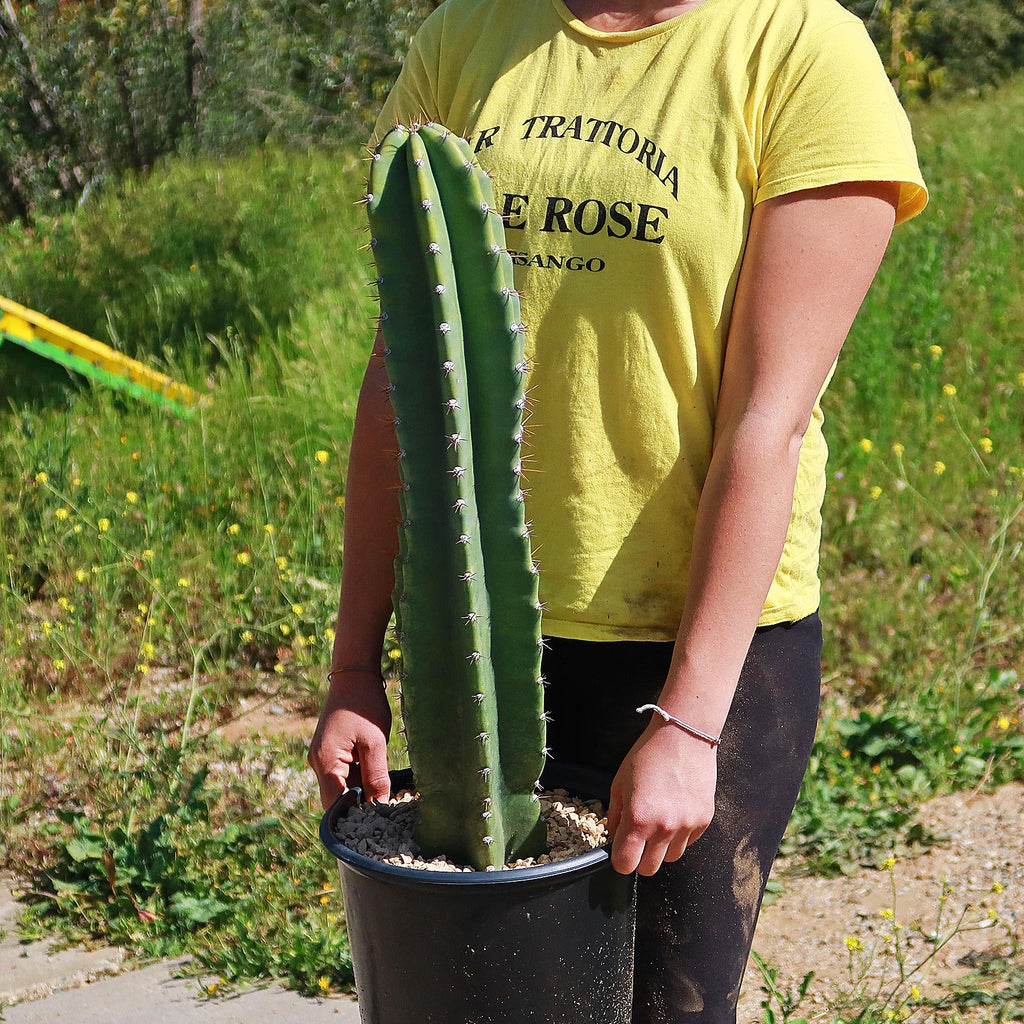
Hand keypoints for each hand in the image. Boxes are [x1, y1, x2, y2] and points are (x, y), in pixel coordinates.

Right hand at [307, 670, 392, 809]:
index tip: (377, 820)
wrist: (353, 676)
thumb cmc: (364, 705)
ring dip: (360, 790)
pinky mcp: (330, 752)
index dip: (354, 816)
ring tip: (385, 791)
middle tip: (385, 809)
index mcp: (326, 762)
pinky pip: (343, 775)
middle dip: (359, 805)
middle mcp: (318, 763)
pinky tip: (377, 775)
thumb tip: (380, 806)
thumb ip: (376, 776)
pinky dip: (359, 778)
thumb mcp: (375, 742)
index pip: (334, 805)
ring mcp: (323, 758)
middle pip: (336, 799)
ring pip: (341, 787)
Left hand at [607, 718, 716, 875]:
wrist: (683, 735)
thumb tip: (614, 836)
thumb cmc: (648, 754)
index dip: (620, 859)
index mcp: (638, 819)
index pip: (625, 864)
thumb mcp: (619, 783)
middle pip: (649, 869)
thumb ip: (615, 815)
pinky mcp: (704, 820)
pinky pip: (689, 842)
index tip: (621, 850)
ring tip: (658, 821)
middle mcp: (664, 827)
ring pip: (671, 858)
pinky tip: (675, 811)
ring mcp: (687, 826)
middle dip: (640, 858)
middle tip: (638, 838)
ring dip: (662, 848)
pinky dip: (680, 834)